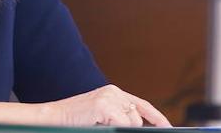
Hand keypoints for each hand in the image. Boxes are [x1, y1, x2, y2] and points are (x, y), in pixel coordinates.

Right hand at [44, 84, 172, 126]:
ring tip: (100, 125)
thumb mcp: (101, 119)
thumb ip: (119, 119)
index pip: (143, 105)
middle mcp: (113, 91)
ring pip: (131, 121)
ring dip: (121, 128)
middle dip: (136, 129)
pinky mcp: (103, 105)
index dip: (158, 118)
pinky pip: (122, 123)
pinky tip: (100, 126)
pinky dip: (117, 128)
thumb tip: (138, 126)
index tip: (169, 128)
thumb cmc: (74, 121)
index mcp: (114, 93)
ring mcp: (108, 96)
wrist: (51, 118)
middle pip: (137, 116)